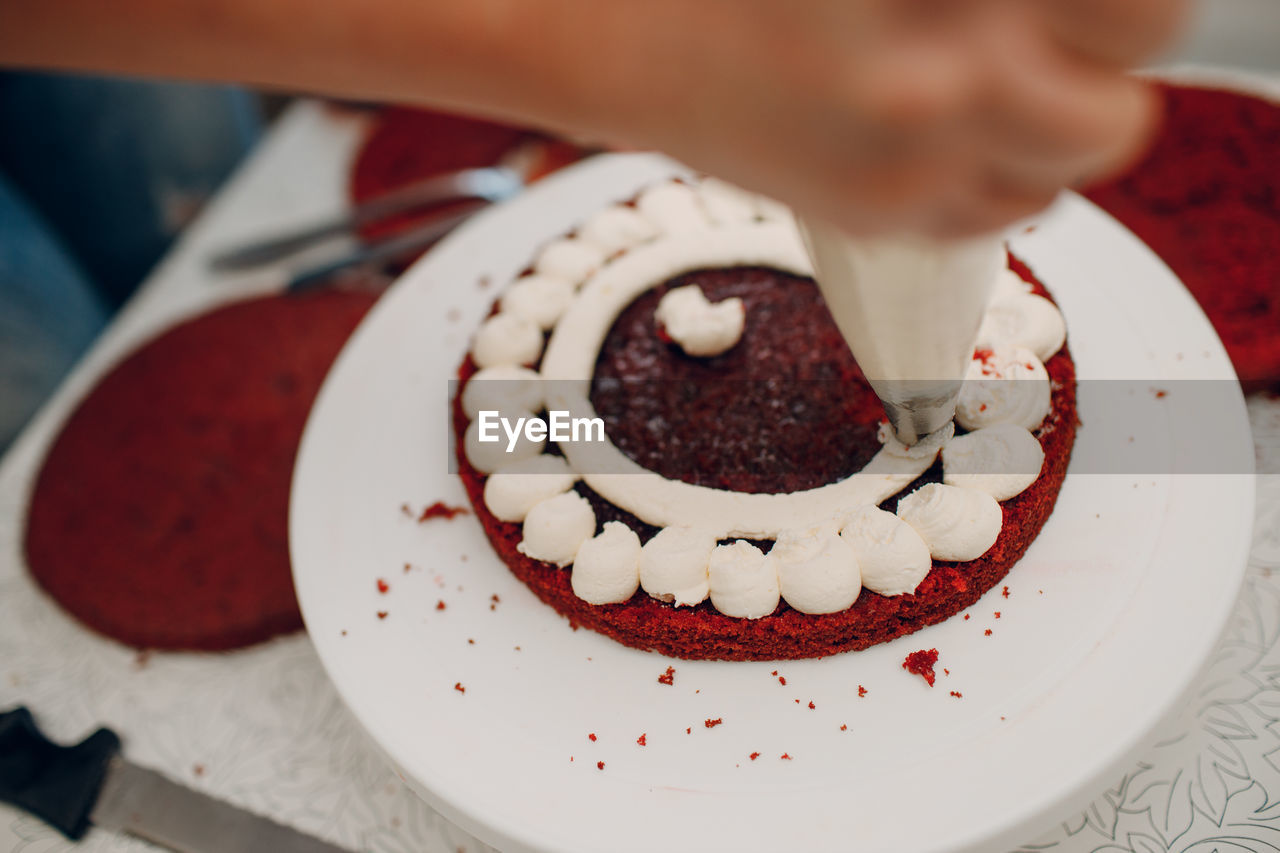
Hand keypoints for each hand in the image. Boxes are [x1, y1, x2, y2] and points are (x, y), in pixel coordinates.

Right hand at [562, 0, 1187, 236]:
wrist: (609, 30)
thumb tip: (1054, 18)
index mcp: (943, 9)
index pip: (1128, 19)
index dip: (1112, 16)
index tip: (1078, 12)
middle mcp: (933, 95)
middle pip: (1105, 124)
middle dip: (1097, 77)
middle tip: (1055, 39)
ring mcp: (897, 171)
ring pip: (1048, 184)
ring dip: (1046, 134)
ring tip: (995, 79)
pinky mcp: (861, 215)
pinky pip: (979, 217)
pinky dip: (984, 177)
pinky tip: (937, 120)